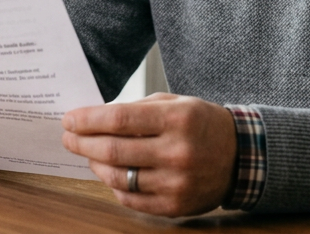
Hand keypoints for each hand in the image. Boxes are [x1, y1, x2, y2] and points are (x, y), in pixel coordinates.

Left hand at [61, 93, 236, 216]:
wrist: (240, 157)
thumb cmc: (202, 124)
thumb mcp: (175, 104)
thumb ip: (137, 109)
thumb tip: (94, 118)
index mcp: (177, 120)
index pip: (119, 118)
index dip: (88, 119)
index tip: (70, 119)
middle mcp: (177, 152)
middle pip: (113, 149)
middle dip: (82, 142)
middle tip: (69, 137)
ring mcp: (176, 183)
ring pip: (118, 177)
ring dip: (95, 164)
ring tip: (88, 154)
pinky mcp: (175, 205)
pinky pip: (131, 199)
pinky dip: (113, 186)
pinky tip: (109, 173)